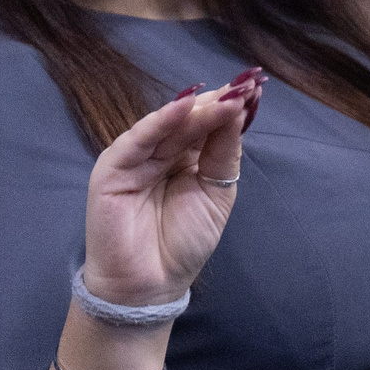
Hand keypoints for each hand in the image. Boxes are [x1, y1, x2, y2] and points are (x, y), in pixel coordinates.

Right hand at [82, 69, 261, 307]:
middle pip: (190, 119)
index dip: (229, 107)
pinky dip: (162, 120)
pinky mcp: (113, 165)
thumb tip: (238, 109)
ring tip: (228, 96)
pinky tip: (187, 107)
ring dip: (198, 107)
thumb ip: (223, 152)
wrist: (150, 283)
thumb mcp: (216, 192)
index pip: (207, 124)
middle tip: (247, 85)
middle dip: (218, 102)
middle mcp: (160, 151)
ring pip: (169, 123)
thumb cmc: (183, 243)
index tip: (256, 88)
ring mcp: (136, 156)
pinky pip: (139, 137)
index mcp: (185, 157)